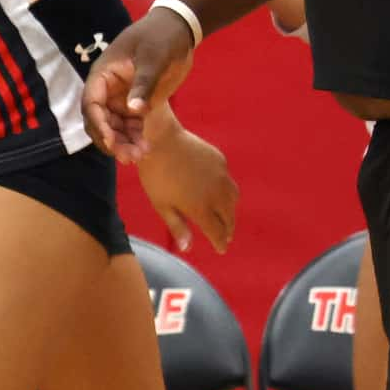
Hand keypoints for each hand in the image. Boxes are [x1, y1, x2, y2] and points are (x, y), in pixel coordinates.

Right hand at [83, 9, 196, 160]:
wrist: (179, 31)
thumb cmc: (161, 37)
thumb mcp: (153, 58)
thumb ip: (144, 84)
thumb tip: (133, 111)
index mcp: (103, 75)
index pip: (91, 104)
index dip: (99, 125)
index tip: (111, 142)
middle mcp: (107, 90)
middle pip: (100, 122)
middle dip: (111, 141)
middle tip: (128, 157)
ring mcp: (120, 99)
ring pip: (114, 129)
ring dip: (123, 144)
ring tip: (140, 156)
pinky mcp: (136, 105)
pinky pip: (130, 127)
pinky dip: (135, 139)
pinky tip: (145, 149)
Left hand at [134, 102, 238, 253]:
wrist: (161, 140)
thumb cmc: (156, 175)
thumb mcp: (162, 205)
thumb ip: (177, 226)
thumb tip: (187, 248)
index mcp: (201, 208)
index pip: (217, 232)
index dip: (220, 243)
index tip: (221, 249)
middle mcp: (216, 194)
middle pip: (229, 218)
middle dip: (228, 230)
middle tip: (226, 237)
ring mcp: (221, 176)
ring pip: (233, 199)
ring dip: (231, 211)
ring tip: (227, 217)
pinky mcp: (220, 161)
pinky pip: (228, 180)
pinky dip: (227, 191)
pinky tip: (219, 191)